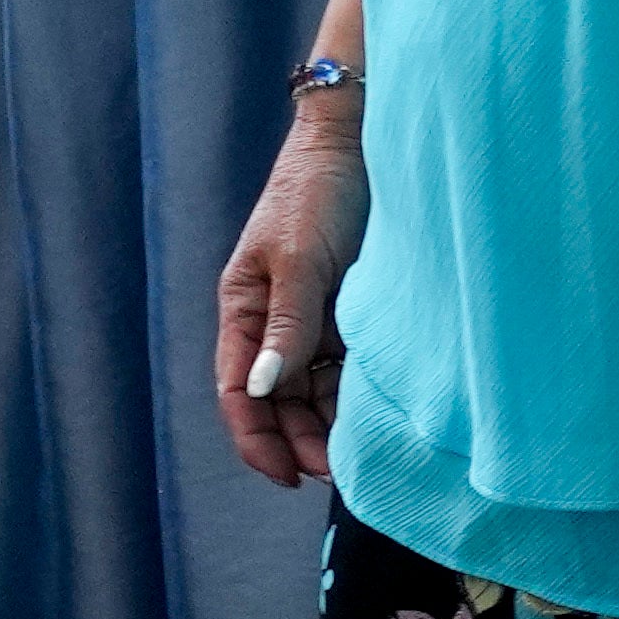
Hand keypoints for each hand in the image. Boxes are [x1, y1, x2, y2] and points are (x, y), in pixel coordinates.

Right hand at [214, 95, 367, 490]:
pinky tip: (381, 417)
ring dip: (331, 424)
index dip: (257, 439)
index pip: (238, 391)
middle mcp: (272, 321)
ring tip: (363, 454)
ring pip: (314, 390)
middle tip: (339, 475)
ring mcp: (311, 318)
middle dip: (300, 442)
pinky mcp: (350, 311)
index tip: (289, 477)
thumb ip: (284, 325)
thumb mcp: (299, 259)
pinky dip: (358, 395)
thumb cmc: (317, 192)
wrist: (362, 142)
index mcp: (242, 309)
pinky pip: (347, 367)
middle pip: (277, 401)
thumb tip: (261, 388)